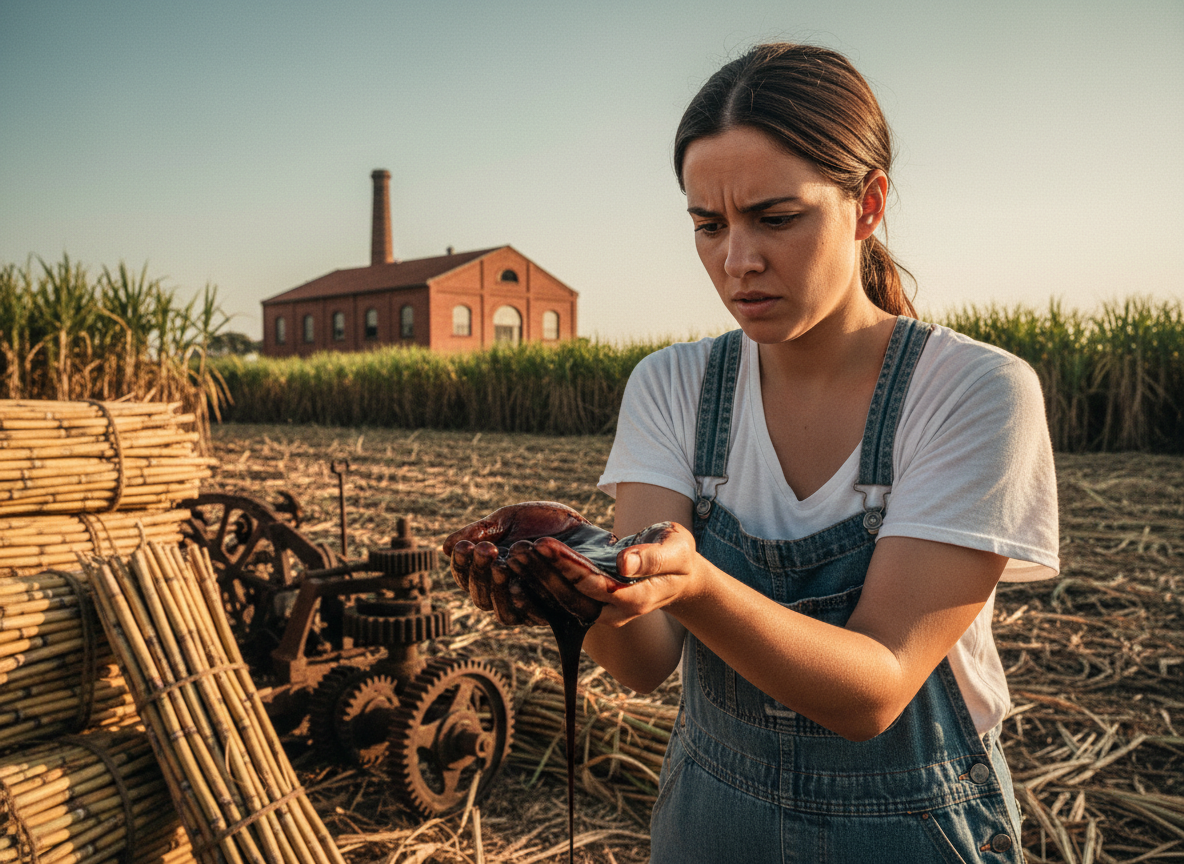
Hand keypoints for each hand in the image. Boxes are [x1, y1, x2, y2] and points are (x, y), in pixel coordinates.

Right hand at [443, 501, 609, 625]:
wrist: (588, 527)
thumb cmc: (545, 524)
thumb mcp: (509, 519)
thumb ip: (480, 532)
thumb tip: (445, 547)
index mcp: (490, 571)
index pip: (467, 576)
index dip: (461, 564)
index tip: (462, 546)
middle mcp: (505, 593)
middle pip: (480, 596)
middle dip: (479, 572)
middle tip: (483, 549)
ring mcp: (527, 606)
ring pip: (500, 611)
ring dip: (497, 589)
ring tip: (500, 565)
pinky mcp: (551, 615)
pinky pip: (531, 616)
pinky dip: (522, 602)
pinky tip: (518, 584)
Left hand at [533, 521, 701, 627]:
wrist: (676, 575)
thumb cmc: (678, 557)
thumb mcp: (675, 550)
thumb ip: (651, 558)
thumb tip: (624, 563)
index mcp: (636, 599)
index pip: (596, 586)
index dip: (569, 568)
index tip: (546, 545)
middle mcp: (613, 611)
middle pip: (572, 596)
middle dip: (544, 573)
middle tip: (519, 548)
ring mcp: (601, 610)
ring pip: (562, 599)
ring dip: (537, 579)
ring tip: (514, 554)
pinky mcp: (590, 604)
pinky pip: (561, 599)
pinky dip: (539, 585)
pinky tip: (519, 568)